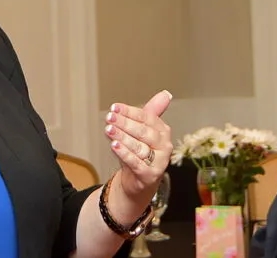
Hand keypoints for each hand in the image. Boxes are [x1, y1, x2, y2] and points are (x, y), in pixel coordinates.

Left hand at [104, 90, 173, 205]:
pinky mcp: (150, 175)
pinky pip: (136, 162)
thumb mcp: (143, 131)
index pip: (146, 117)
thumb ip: (151, 112)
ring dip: (122, 136)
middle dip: (124, 123)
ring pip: (138, 146)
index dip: (129, 112)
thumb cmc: (140, 153)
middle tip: (110, 117)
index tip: (114, 107)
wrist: (138, 181)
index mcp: (162, 131)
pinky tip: (115, 145)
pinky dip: (124, 153)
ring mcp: (159, 161)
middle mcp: (164, 145)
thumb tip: (166, 94)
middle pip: (143, 131)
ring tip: (109, 129)